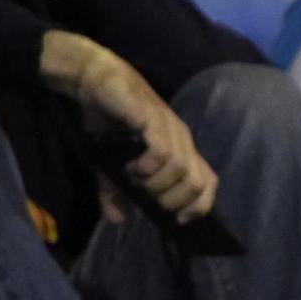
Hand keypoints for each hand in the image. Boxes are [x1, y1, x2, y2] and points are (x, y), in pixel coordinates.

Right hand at [40, 32, 219, 222]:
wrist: (92, 79)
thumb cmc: (108, 119)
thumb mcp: (109, 165)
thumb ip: (115, 192)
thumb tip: (117, 220)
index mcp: (180, 149)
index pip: (208, 182)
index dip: (200, 206)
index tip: (178, 219)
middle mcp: (181, 139)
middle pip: (198, 182)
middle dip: (174, 200)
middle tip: (149, 197)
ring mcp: (169, 127)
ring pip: (180, 169)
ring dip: (156, 183)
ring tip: (134, 177)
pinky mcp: (152, 117)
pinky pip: (162, 150)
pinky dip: (147, 166)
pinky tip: (131, 165)